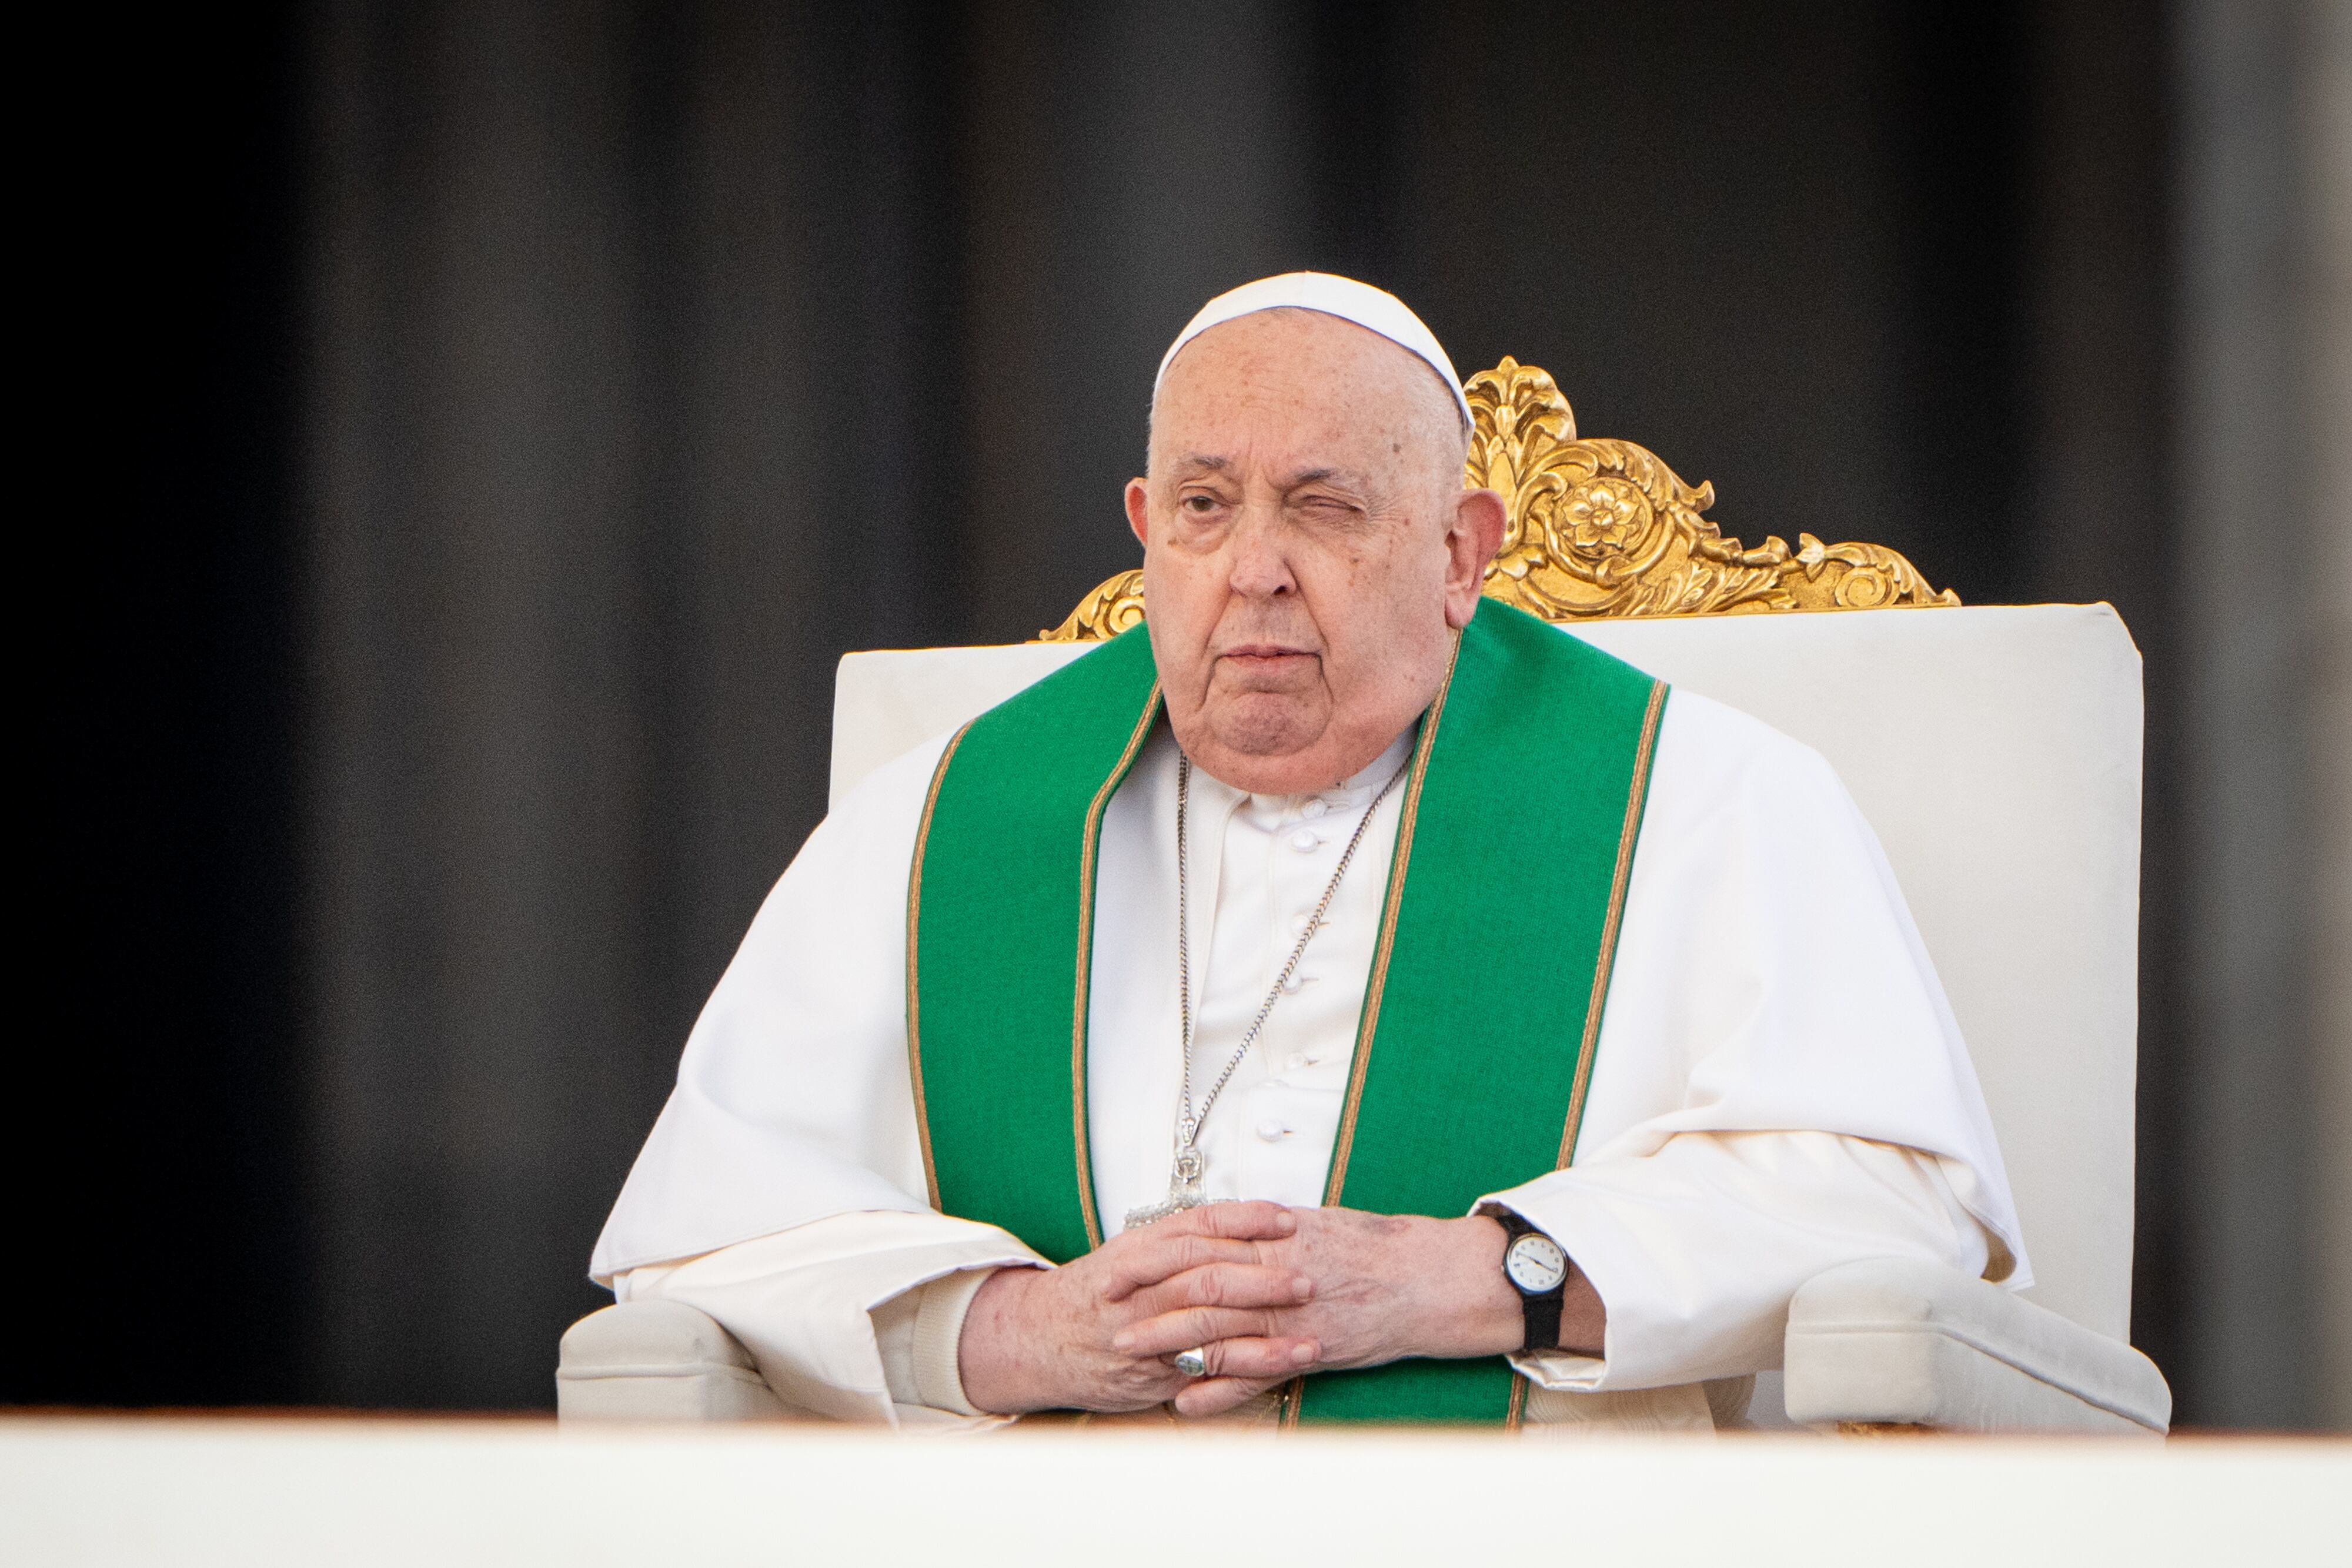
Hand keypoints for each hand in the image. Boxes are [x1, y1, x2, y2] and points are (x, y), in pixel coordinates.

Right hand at [956, 1201, 1320, 1414]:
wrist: (1039, 1341)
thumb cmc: (1095, 1293)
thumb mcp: (1129, 1252)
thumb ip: (1176, 1237)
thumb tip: (1237, 1218)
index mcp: (1139, 1248)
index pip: (1199, 1225)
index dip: (1246, 1220)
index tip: (1287, 1219)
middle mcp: (1141, 1287)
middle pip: (1208, 1273)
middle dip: (1263, 1275)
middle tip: (1307, 1276)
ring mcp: (1147, 1331)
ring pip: (1211, 1322)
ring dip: (1265, 1323)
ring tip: (1309, 1322)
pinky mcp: (1156, 1371)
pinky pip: (1209, 1367)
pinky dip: (1251, 1364)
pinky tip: (1286, 1362)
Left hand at [1113, 1208, 1605, 1416]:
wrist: (1426, 1277)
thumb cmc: (1374, 1247)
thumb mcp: (1313, 1223)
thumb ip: (1265, 1228)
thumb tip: (1224, 1224)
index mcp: (1276, 1235)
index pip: (1200, 1240)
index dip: (1154, 1253)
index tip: (1117, 1259)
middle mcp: (1278, 1271)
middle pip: (1197, 1283)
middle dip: (1147, 1296)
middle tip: (1106, 1306)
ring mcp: (1293, 1312)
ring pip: (1219, 1328)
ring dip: (1169, 1343)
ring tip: (1129, 1353)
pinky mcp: (1311, 1348)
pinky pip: (1256, 1373)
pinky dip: (1218, 1390)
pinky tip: (1185, 1402)